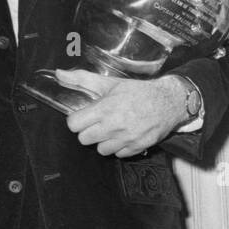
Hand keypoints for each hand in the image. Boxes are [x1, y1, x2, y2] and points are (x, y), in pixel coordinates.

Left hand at [59, 69, 194, 155]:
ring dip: (104, 141)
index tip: (84, 116)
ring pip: (100, 150)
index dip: (77, 120)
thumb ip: (83, 79)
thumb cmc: (138, 91)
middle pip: (84, 139)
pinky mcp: (137, 148)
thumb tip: (59, 73)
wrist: (169, 102)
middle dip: (89, 130)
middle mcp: (114, 126)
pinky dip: (119, 147)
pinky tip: (125, 135)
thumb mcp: (111, 83)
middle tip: (98, 123)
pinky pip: (118, 154)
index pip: (74, 124)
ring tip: (112, 130)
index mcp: (105, 109)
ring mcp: (126, 139)